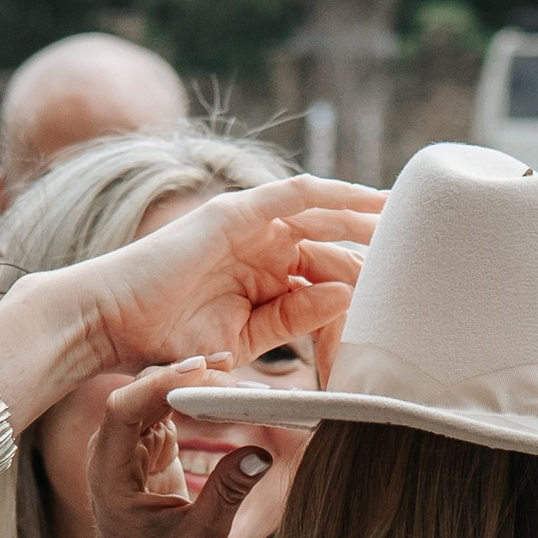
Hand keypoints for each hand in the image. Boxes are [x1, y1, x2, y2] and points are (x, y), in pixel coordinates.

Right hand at [63, 176, 380, 376]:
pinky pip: (293, 194)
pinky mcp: (234, 213)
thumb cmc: (165, 345)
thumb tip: (341, 299)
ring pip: (320, 210)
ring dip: (365, 209)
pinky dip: (332, 192)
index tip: (408, 284)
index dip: (366, 273)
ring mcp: (246, 227)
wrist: (113, 324)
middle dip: (376, 237)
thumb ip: (292, 321)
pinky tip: (367, 196)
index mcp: (263, 279)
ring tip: (407, 215)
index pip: (326, 269)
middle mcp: (258, 247)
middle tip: (424, 243)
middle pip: (331, 234)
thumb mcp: (243, 340)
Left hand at [90, 361, 276, 537]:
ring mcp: (129, 447)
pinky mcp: (148, 447)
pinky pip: (170, 410)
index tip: (197, 371)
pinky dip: (197, 399)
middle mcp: (111, 453)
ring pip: (156, 397)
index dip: (156, 385)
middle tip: (232, 373)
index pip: (122, 411)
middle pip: (141, 395)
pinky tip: (226, 387)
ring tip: (236, 378)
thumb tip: (261, 455)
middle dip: (186, 379)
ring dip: (194, 386)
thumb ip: (228, 494)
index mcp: (109, 475)